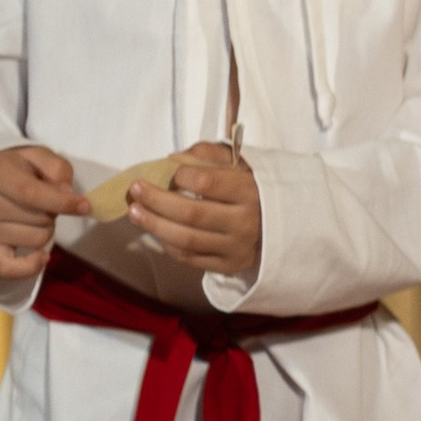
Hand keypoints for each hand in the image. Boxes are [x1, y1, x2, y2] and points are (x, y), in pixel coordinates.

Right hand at [0, 144, 88, 278]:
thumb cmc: (20, 169)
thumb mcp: (40, 157)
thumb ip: (57, 170)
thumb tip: (67, 195)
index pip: (31, 194)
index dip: (62, 202)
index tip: (85, 206)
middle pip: (40, 219)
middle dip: (54, 212)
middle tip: (43, 202)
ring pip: (37, 239)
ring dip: (46, 229)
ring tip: (33, 215)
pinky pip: (9, 269)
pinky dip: (29, 268)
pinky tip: (42, 256)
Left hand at [128, 141, 261, 276]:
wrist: (285, 225)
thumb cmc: (254, 189)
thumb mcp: (240, 163)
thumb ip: (208, 154)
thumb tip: (174, 159)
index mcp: (251, 192)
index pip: (207, 183)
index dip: (180, 175)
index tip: (171, 171)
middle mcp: (246, 223)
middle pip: (190, 213)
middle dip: (155, 200)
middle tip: (135, 188)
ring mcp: (237, 247)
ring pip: (185, 239)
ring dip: (153, 224)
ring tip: (134, 211)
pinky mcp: (229, 265)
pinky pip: (189, 258)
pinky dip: (167, 244)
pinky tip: (156, 231)